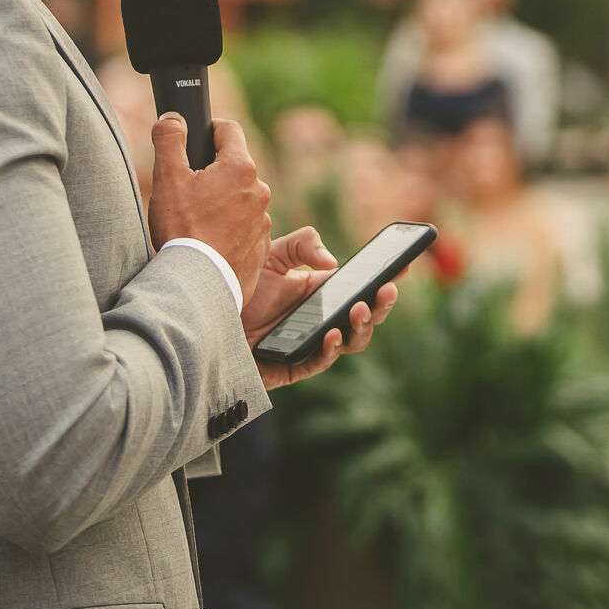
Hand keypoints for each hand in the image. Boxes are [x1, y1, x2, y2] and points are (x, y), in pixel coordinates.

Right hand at [148, 116, 271, 301]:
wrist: (198, 282)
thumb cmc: (182, 229)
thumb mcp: (167, 178)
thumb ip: (169, 139)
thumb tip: (173, 118)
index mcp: (239, 168)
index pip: (229, 129)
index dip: (210, 129)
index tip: (197, 139)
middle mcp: (259, 190)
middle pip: (234, 165)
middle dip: (213, 170)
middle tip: (188, 187)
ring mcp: (262, 219)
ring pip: (240, 196)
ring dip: (223, 200)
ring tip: (197, 219)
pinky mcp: (261, 244)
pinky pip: (245, 224)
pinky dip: (230, 226)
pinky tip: (209, 238)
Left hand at [244, 226, 397, 390]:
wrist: (204, 311)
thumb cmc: (239, 283)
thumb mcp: (272, 252)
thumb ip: (304, 243)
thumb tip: (332, 264)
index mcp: (323, 293)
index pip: (363, 288)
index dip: (386, 278)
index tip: (404, 266)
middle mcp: (322, 319)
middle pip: (365, 318)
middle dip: (382, 305)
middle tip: (386, 290)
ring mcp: (310, 343)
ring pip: (351, 342)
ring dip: (362, 327)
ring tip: (358, 309)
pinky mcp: (292, 365)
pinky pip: (318, 362)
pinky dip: (329, 349)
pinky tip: (332, 334)